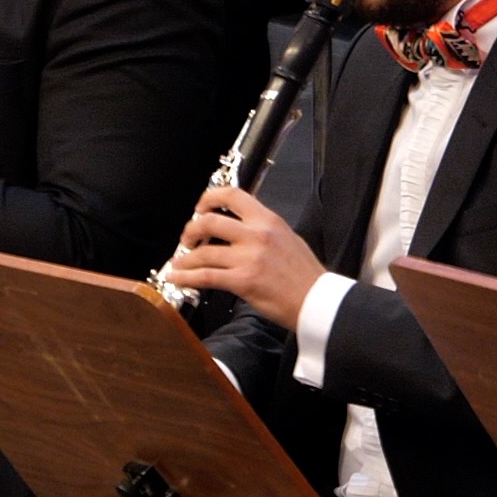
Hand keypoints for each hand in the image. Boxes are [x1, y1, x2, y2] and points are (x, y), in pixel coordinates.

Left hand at [163, 187, 323, 329]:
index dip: (208, 198)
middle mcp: (256, 234)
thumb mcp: (288, 238)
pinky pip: (206, 276)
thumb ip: (262, 230)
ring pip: (203, 252)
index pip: (232, 196)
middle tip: (187, 240)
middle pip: (209, 221)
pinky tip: (178, 278)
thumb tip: (240, 228)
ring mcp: (248, 257)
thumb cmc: (306, 275)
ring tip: (178, 264)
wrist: (318, 301)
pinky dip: (186, 277)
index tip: (199, 207)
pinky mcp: (243, 281)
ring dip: (184, 259)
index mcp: (268, 220)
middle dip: (190, 230)